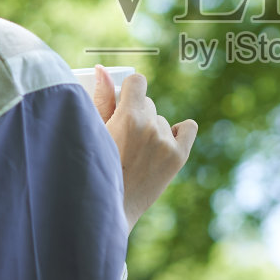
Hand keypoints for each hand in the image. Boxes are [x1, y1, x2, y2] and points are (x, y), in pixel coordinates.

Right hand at [97, 68, 196, 231]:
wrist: (106, 210)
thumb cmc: (92, 168)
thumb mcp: (93, 131)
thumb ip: (101, 99)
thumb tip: (102, 69)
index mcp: (128, 117)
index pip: (137, 81)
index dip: (128, 91)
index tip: (122, 103)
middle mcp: (151, 127)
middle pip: (148, 103)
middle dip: (136, 115)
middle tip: (122, 140)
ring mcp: (166, 143)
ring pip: (161, 120)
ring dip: (152, 130)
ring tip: (134, 154)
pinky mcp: (178, 157)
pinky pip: (188, 128)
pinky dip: (179, 132)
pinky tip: (164, 144)